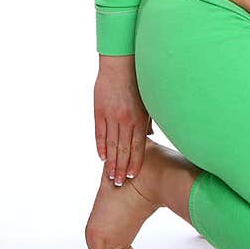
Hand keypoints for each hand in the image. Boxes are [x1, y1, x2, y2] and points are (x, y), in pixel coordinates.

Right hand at [94, 58, 153, 185]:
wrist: (121, 65)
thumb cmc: (138, 83)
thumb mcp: (147, 102)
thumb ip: (147, 120)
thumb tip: (150, 136)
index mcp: (139, 118)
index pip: (137, 146)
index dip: (134, 162)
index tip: (132, 176)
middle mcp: (126, 120)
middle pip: (123, 150)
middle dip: (122, 168)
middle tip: (119, 183)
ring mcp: (111, 116)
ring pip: (111, 145)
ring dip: (111, 162)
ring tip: (110, 176)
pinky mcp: (99, 112)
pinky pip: (99, 133)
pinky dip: (100, 147)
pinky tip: (102, 158)